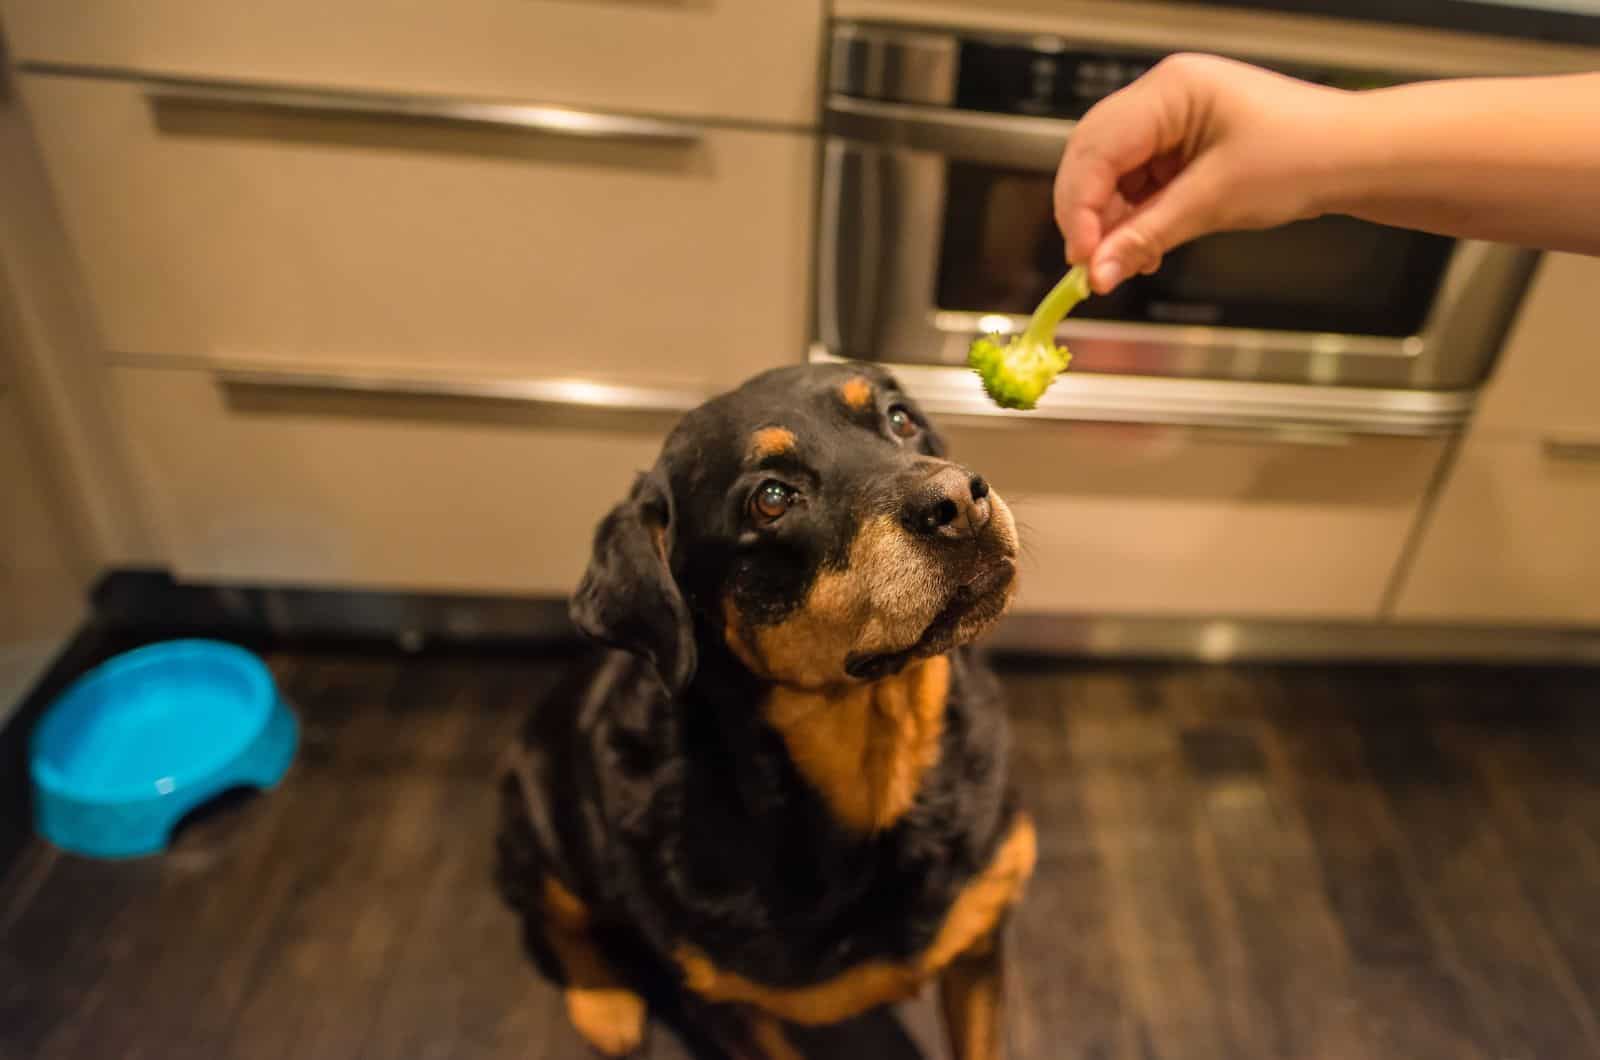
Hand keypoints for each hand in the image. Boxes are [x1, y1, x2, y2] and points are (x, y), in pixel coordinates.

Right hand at [1053, 55, 1351, 292]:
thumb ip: (1146, 235)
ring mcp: (1168, 119)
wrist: (1355, 158)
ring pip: (1109, 175)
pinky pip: (1135, 183)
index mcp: (1170, 89)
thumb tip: (1097, 272)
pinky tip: (1143, 247)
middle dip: (1089, 215)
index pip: (1096, 148)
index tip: (1082, 258)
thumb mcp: (1215, 202)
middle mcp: (1161, 96)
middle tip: (1093, 266)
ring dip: (1112, 222)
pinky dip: (1134, 219)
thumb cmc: (1304, 156)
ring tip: (1127, 261)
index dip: (1080, 207)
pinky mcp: (1177, 145)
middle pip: (1092, 157)